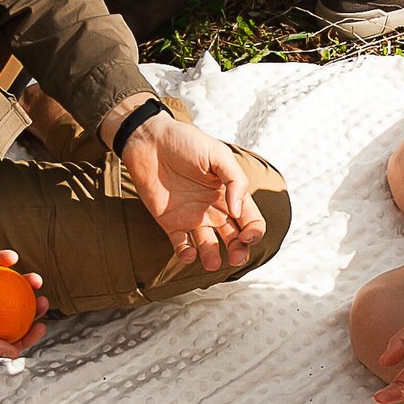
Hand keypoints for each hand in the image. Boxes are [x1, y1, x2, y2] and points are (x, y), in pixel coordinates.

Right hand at [0, 251, 47, 356]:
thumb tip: (15, 353)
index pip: (4, 337)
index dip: (26, 335)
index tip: (42, 326)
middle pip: (9, 311)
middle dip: (31, 307)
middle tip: (44, 301)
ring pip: (3, 286)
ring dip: (22, 281)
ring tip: (35, 278)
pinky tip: (11, 257)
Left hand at [116, 114, 264, 274]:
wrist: (150, 141)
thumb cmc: (185, 142)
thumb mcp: (218, 154)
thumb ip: (235, 180)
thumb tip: (238, 211)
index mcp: (230, 194)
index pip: (251, 221)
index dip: (254, 233)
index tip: (246, 236)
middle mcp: (215, 209)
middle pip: (234, 239)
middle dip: (238, 252)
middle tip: (235, 258)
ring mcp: (193, 218)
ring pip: (208, 246)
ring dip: (212, 257)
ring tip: (212, 263)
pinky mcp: (171, 223)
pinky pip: (181, 245)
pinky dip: (186, 254)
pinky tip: (189, 254)